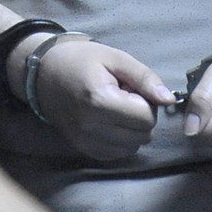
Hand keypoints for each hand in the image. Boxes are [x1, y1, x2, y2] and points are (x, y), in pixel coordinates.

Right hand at [16, 38, 177, 160]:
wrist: (43, 73)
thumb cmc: (80, 60)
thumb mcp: (115, 58)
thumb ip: (144, 78)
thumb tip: (168, 100)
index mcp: (100, 101)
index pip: (146, 117)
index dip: (146, 101)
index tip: (130, 88)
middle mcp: (91, 127)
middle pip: (142, 134)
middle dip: (141, 116)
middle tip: (123, 97)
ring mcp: (85, 141)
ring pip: (132, 147)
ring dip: (132, 129)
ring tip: (115, 108)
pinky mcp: (84, 149)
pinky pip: (118, 154)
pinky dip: (121, 140)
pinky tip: (109, 121)